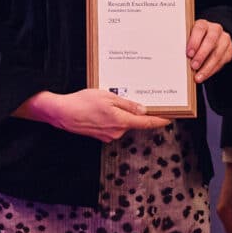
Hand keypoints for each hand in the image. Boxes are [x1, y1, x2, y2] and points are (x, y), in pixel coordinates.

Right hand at [18, 89, 168, 141]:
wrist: (62, 113)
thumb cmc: (82, 102)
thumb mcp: (107, 97)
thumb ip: (127, 104)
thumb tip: (143, 110)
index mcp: (121, 121)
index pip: (146, 122)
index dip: (159, 120)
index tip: (169, 118)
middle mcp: (117, 131)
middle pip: (134, 122)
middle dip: (135, 112)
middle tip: (131, 99)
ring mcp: (109, 135)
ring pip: (123, 123)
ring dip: (121, 114)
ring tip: (108, 102)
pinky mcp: (101, 136)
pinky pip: (113, 126)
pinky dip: (112, 118)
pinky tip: (101, 110)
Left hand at [187, 19, 231, 81]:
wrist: (212, 40)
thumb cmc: (196, 40)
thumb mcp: (190, 38)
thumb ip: (187, 44)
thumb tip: (180, 57)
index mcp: (203, 24)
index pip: (200, 29)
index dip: (194, 41)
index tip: (189, 53)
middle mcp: (216, 29)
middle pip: (210, 41)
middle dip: (201, 55)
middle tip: (193, 66)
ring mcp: (224, 39)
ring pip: (218, 53)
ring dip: (207, 67)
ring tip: (198, 76)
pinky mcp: (230, 49)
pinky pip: (222, 61)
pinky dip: (212, 70)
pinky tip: (205, 75)